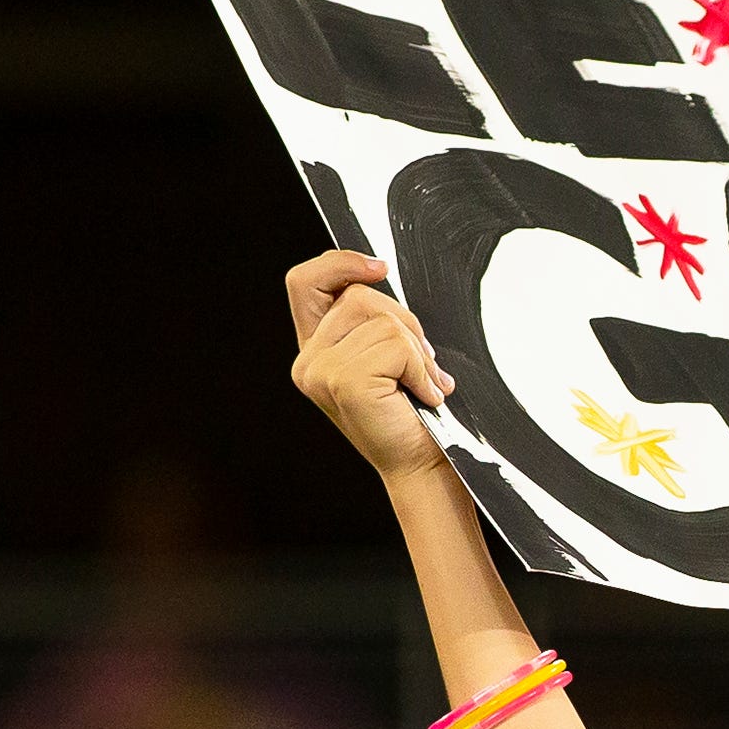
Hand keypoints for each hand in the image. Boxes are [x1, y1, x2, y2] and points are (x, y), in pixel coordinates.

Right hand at [287, 252, 459, 481]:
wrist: (421, 466)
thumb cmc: (409, 416)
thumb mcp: (386, 358)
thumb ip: (372, 322)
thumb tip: (378, 275)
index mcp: (315, 350)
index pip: (305, 282)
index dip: (339, 263)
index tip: (378, 267)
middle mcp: (309, 361)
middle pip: (359, 297)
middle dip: (404, 322)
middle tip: (423, 364)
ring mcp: (321, 371)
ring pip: (383, 320)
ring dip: (418, 350)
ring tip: (422, 384)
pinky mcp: (344, 381)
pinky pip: (398, 346)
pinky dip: (422, 368)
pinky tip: (423, 395)